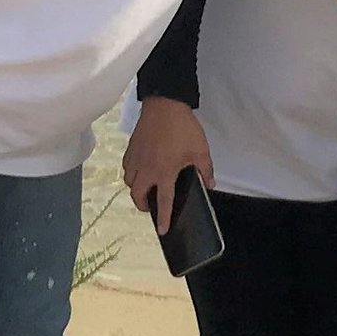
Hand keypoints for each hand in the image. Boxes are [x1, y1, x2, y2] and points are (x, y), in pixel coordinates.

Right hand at [124, 96, 213, 235]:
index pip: (163, 201)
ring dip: (136, 189)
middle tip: (151, 205)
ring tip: (146, 187)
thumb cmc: (184, 129)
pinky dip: (132, 173)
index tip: (162, 230)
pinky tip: (140, 169)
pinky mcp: (130, 148)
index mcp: (164, 173)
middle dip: (143, 205)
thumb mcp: (201, 150)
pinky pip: (127, 168)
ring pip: (129, 182)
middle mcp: (146, 170)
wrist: (164, 105)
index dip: (163, 217)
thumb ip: (205, 170)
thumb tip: (209, 184)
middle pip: (138, 196)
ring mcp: (136, 159)